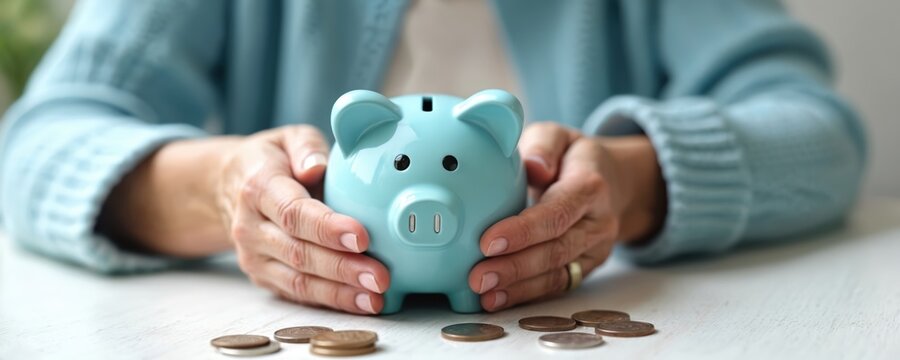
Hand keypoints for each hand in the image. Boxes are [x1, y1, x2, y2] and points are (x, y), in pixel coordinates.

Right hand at [217, 125, 389, 313]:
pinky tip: (359, 302)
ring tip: (375, 298)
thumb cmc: (273, 161)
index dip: (328, 227)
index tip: (361, 236)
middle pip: (299, 252)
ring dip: (339, 293)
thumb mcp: (288, 139)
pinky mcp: (262, 276)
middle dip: (343, 268)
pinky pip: (297, 294)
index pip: (294, 212)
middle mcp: (251, 226)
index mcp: (259, 188)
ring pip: (298, 280)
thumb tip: (316, 167)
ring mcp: (254, 256)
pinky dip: (330, 301)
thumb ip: (306, 147)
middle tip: (379, 277)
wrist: (230, 187)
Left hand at [468, 122, 665, 310]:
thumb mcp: (560, 136)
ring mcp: (594, 250)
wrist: (612, 182)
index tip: (488, 241)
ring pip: (557, 274)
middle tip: (477, 277)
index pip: (556, 212)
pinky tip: (497, 299)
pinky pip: (556, 285)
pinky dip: (526, 295)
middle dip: (515, 267)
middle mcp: (597, 223)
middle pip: (556, 250)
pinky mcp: (585, 268)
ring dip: (518, 287)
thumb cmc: (573, 158)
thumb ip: (544, 144)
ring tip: (483, 294)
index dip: (523, 231)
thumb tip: (533, 165)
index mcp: (590, 186)